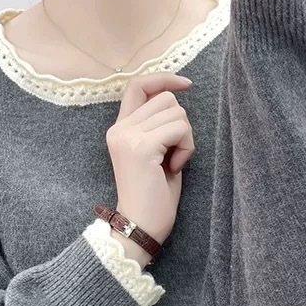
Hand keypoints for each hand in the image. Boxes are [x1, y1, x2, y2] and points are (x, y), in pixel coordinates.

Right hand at [106, 72, 194, 253]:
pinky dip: (186, 147)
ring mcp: (128, 137)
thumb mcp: (156, 153)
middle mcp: (119, 129)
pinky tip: (174, 167)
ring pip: (176, 112)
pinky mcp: (141, 147)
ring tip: (173, 162)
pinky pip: (179, 129)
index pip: (137, 85)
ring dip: (185, 137)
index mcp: (119, 129)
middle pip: (165, 98)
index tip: (186, 84)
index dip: (163, 78)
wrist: (140, 227)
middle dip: (181, 123)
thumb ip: (159, 126)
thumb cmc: (153, 197)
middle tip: (174, 153)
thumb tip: (175, 98)